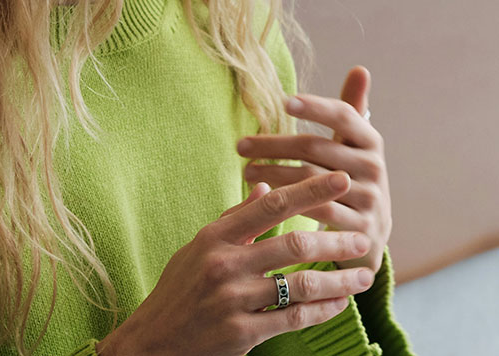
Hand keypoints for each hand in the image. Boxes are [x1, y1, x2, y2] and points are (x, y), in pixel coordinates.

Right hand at [96, 173, 373, 355]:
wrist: (153, 340)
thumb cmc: (179, 288)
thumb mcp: (200, 245)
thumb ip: (236, 218)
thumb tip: (267, 186)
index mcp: (215, 236)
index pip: (269, 206)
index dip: (309, 191)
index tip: (340, 179)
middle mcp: (224, 263)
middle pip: (292, 245)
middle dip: (335, 240)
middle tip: (365, 236)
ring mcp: (232, 300)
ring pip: (299, 285)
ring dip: (338, 280)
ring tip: (363, 275)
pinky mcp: (241, 333)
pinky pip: (292, 319)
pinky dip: (321, 311)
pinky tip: (340, 304)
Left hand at [237, 66, 391, 272]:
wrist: (370, 232)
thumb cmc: (352, 176)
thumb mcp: (354, 144)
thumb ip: (351, 109)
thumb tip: (360, 68)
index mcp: (371, 141)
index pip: (343, 116)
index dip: (314, 107)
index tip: (284, 102)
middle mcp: (375, 167)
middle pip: (316, 148)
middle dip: (274, 145)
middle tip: (241, 145)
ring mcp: (371, 200)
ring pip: (311, 181)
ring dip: (273, 174)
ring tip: (245, 170)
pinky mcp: (360, 231)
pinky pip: (318, 213)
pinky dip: (289, 204)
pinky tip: (263, 198)